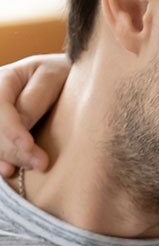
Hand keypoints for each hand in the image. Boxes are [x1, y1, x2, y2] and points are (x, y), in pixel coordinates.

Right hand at [0, 53, 70, 176]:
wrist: (66, 77)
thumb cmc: (64, 75)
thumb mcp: (54, 78)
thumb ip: (36, 98)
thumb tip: (22, 124)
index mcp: (5, 78)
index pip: (0, 107)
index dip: (11, 130)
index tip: (29, 146)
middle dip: (13, 149)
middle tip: (41, 164)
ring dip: (6, 156)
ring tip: (28, 168)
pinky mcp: (2, 128)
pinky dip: (0, 159)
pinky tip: (8, 170)